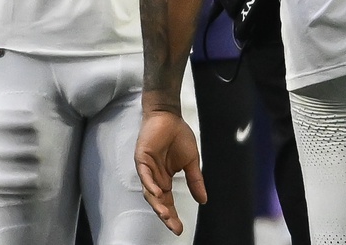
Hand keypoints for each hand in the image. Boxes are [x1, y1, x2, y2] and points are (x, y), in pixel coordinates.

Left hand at [135, 108, 205, 235]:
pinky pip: (145, 176)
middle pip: (158, 201)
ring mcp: (147, 170)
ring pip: (150, 192)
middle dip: (166, 215)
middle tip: (173, 226)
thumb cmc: (178, 136)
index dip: (173, 215)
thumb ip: (195, 181)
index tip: (179, 228)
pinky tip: (158, 193)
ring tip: (166, 214)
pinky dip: (151, 185)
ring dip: (157, 204)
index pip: (168, 202)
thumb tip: (203, 199)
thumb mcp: (191, 161)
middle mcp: (154, 178)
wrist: (169, 117)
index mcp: (165, 180)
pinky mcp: (142, 159)